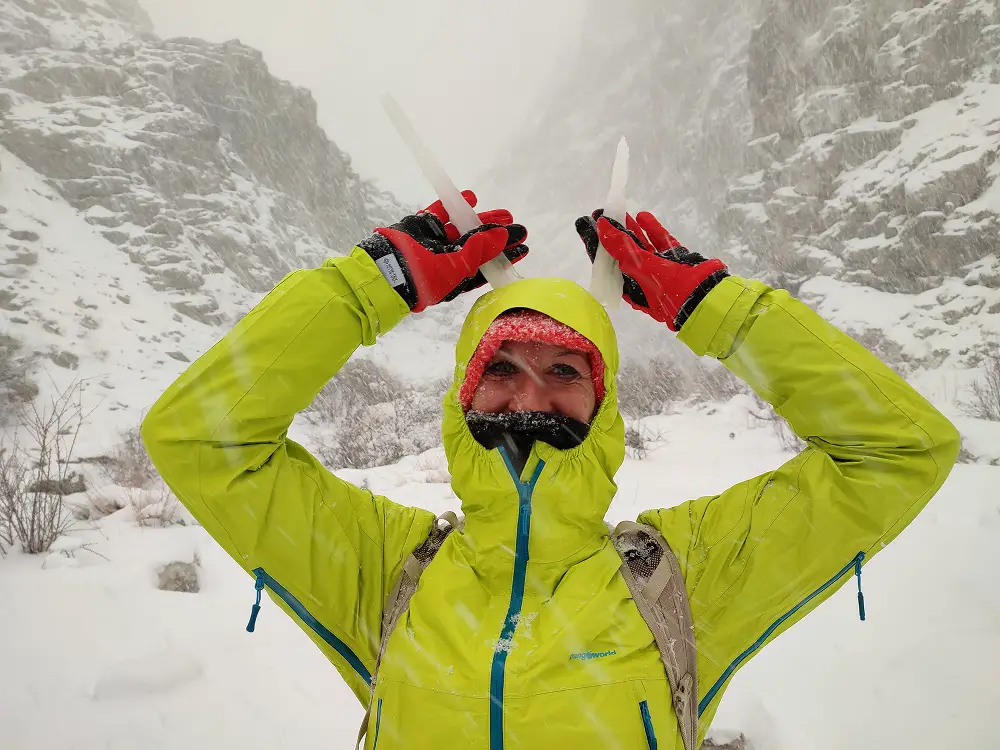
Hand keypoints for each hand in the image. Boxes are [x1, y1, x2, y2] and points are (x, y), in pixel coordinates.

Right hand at [359, 191, 527, 311]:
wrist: (384, 271)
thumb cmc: (422, 279)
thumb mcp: (456, 269)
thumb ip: (478, 251)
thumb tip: (503, 236)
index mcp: (454, 277)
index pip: (485, 265)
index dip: (504, 256)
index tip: (523, 246)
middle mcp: (444, 260)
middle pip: (476, 245)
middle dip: (497, 235)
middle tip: (519, 226)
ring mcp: (432, 242)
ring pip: (462, 227)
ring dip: (481, 219)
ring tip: (504, 213)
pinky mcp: (419, 227)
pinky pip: (439, 212)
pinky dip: (452, 204)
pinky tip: (470, 197)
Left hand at [574, 209, 727, 330]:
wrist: (708, 297)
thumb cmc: (671, 289)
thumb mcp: (643, 267)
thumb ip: (622, 246)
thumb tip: (602, 226)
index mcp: (630, 287)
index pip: (606, 262)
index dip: (596, 243)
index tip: (585, 223)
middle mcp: (643, 279)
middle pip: (621, 252)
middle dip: (611, 232)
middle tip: (599, 211)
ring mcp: (661, 269)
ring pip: (641, 245)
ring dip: (630, 228)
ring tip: (619, 210)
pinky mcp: (677, 260)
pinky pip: (661, 242)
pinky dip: (652, 230)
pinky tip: (643, 215)